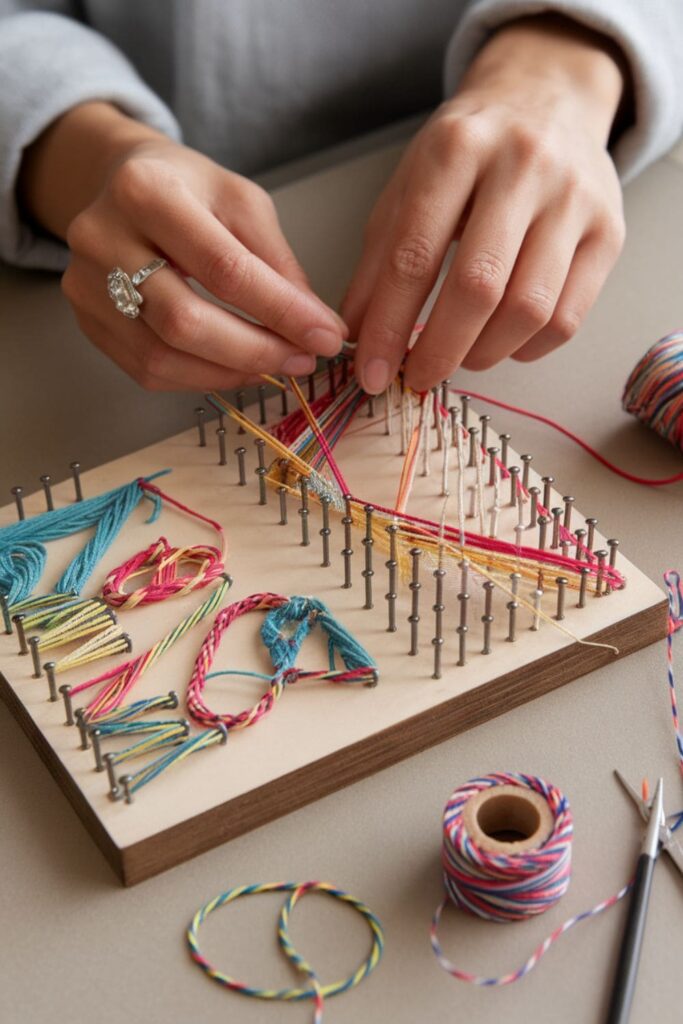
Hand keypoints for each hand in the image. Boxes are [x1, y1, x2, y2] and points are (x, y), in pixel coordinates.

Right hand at [21, 103, 346, 389]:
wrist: (121, 185)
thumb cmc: (188, 190)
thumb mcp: (242, 202)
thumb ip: (277, 262)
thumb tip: (316, 326)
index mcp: (148, 191)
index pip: (224, 268)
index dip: (281, 310)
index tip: (326, 335)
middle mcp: (103, 238)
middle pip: (185, 321)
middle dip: (255, 350)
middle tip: (302, 359)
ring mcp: (86, 285)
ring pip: (162, 356)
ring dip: (230, 372)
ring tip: (275, 365)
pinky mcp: (87, 320)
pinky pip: (147, 369)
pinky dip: (200, 378)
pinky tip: (235, 368)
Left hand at [344, 15, 627, 393]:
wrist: (548, 97)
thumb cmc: (469, 151)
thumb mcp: (409, 186)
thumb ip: (378, 260)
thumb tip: (355, 335)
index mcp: (456, 148)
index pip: (413, 256)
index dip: (387, 326)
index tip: (370, 372)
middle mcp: (522, 165)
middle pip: (478, 286)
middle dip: (439, 350)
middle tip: (417, 378)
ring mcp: (573, 199)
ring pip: (529, 308)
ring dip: (485, 353)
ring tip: (461, 357)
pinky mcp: (609, 231)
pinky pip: (568, 317)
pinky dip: (528, 348)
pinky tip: (503, 343)